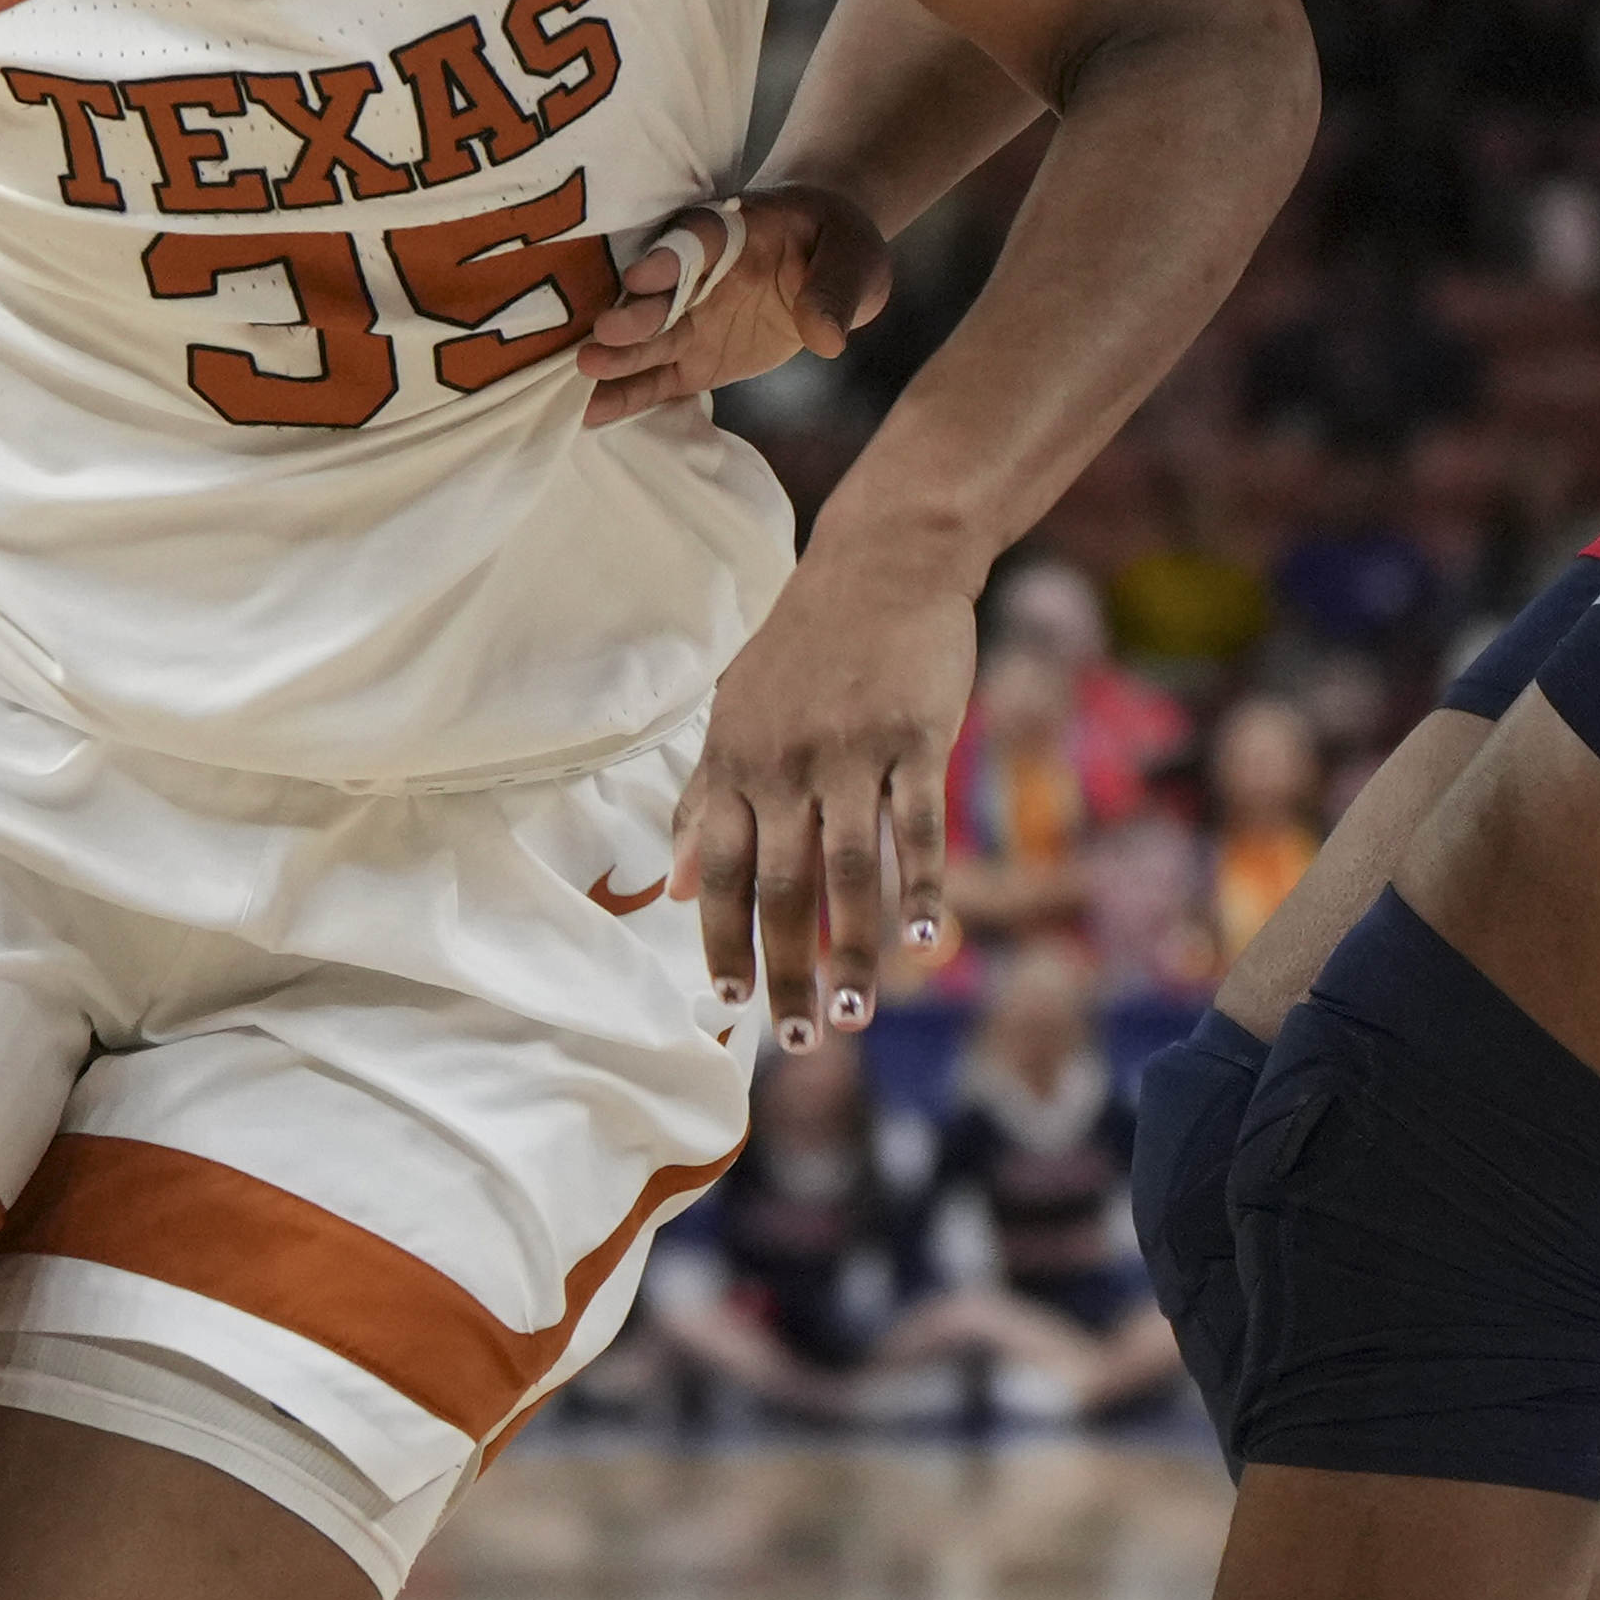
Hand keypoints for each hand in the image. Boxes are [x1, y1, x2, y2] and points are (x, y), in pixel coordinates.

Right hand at [579, 181, 889, 428]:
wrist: (827, 263)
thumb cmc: (836, 245)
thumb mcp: (852, 257)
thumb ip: (834, 291)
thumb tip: (826, 337)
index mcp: (731, 233)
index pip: (696, 240)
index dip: (670, 256)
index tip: (644, 276)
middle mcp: (696, 276)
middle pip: (660, 294)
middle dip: (635, 313)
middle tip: (605, 333)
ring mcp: (689, 320)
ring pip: (649, 341)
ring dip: (618, 357)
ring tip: (583, 371)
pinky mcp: (693, 360)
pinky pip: (657, 380)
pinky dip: (627, 398)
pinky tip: (590, 415)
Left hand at [680, 524, 969, 1057]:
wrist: (882, 560)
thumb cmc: (807, 646)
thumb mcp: (737, 713)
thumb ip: (705, 801)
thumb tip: (674, 888)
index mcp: (736, 761)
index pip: (717, 870)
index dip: (720, 941)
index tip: (727, 1007)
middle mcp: (785, 763)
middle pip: (780, 887)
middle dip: (788, 970)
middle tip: (802, 1039)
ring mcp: (852, 752)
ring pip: (849, 872)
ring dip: (855, 950)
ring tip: (860, 1016)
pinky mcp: (917, 738)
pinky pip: (917, 828)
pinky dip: (921, 889)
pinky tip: (926, 943)